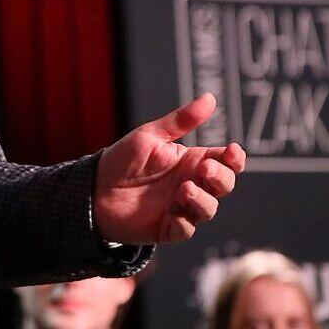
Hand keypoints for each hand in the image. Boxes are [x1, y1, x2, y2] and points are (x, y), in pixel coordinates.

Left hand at [93, 92, 245, 244]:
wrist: (94, 189)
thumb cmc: (123, 159)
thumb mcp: (150, 135)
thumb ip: (181, 121)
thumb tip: (210, 98)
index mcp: (190, 161)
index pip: (225, 161)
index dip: (234, 158)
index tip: (232, 151)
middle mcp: (191, 184)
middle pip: (224, 184)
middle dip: (221, 177)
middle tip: (203, 170)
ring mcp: (182, 207)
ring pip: (209, 209)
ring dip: (202, 200)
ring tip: (184, 190)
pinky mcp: (168, 228)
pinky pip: (187, 230)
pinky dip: (184, 222)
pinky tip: (173, 213)